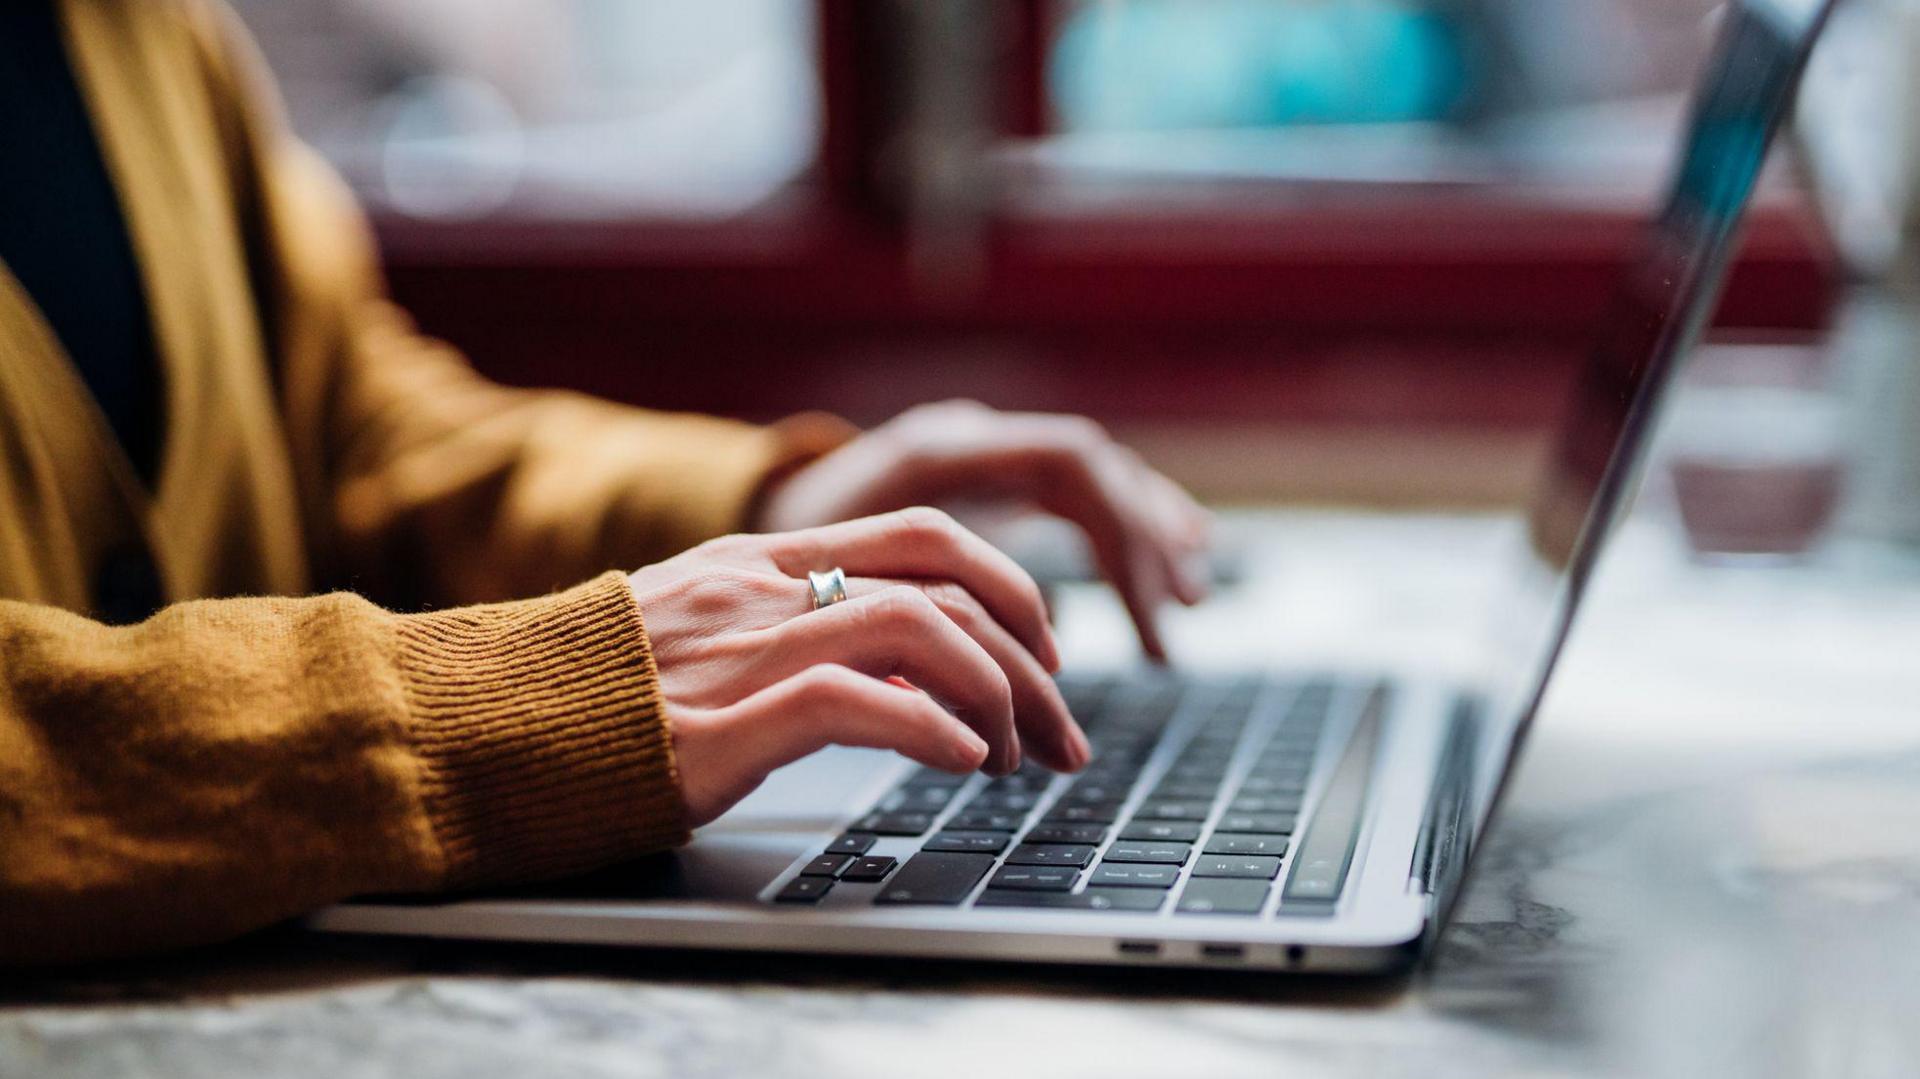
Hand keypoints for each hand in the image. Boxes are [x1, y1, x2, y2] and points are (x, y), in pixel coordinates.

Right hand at [629, 508, 1091, 827]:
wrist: (477, 721)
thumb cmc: (592, 691)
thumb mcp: (700, 630)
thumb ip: (793, 626)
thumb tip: (904, 665)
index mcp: (764, 560)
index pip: (926, 535)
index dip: (1009, 587)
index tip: (1043, 655)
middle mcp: (765, 587)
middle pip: (948, 576)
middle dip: (1032, 653)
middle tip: (1062, 726)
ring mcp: (744, 648)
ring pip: (922, 630)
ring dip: (996, 697)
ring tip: (1015, 757)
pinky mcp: (720, 722)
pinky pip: (856, 702)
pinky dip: (931, 730)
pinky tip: (962, 764)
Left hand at [756, 400, 1213, 659]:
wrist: (731, 511)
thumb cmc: (767, 564)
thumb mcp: (823, 591)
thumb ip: (899, 625)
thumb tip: (968, 705)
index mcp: (936, 449)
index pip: (1067, 464)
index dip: (1117, 541)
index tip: (1139, 622)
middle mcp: (967, 437)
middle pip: (1092, 470)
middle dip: (1142, 550)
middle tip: (1174, 627)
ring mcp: (977, 452)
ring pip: (1091, 476)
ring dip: (1146, 535)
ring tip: (1190, 598)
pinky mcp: (980, 480)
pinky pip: (1074, 492)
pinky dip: (1122, 527)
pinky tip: (1169, 557)